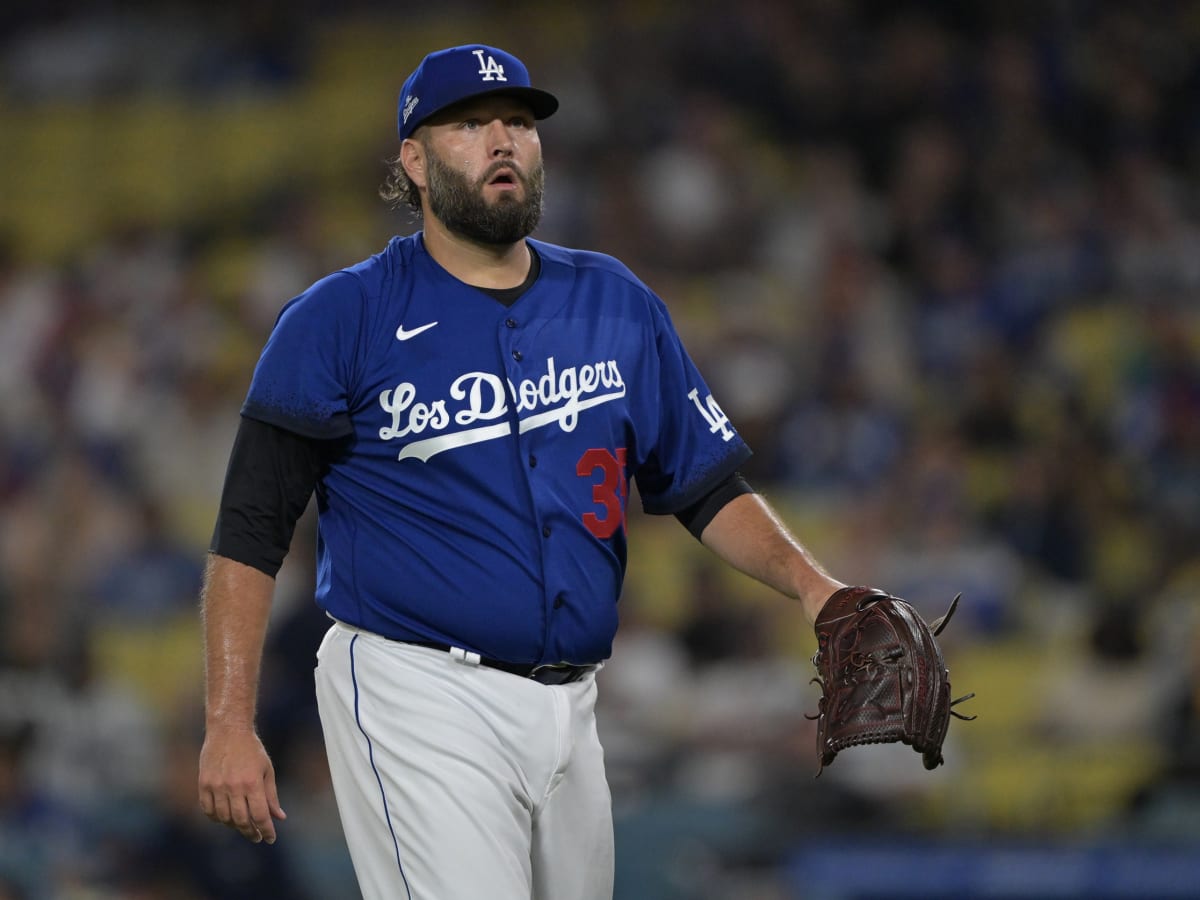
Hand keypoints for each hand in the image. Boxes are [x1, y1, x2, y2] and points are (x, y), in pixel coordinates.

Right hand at [198, 727, 286, 843]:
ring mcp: (216, 786)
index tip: (270, 839)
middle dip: (251, 832)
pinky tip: (225, 818)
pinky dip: (216, 818)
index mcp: (252, 783)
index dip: (266, 830)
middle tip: (256, 837)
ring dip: (234, 826)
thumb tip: (279, 817)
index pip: (260, 816)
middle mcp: (233, 787)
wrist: (228, 730)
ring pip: (224, 818)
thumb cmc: (252, 750)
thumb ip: (272, 795)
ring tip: (243, 826)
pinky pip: (208, 810)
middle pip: (241, 820)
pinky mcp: (203, 784)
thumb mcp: (267, 770)